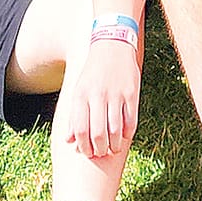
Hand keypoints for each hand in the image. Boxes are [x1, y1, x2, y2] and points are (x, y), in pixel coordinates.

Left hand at [57, 39, 139, 160]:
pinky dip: (127, 134)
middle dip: (99, 150)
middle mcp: (98, 95)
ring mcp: (116, 94)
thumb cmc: (92, 74)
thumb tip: (69, 141)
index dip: (84, 147)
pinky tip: (124, 137)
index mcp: (81, 95)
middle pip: (98, 134)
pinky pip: (131, 121)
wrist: (112, 46)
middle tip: (101, 154)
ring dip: (114, 146)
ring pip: (115, 130)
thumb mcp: (78, 90)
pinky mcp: (132, 93)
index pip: (80, 130)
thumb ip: (74, 116)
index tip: (87, 154)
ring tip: (113, 149)